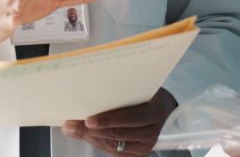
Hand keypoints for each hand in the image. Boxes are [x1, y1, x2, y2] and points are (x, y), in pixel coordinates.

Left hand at [61, 88, 177, 154]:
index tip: (87, 120)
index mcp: (155, 112)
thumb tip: (92, 95)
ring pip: (114, 145)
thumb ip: (123, 94)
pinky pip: (116, 153)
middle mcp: (152, 133)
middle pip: (117, 134)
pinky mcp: (140, 155)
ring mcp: (146, 147)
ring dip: (91, 138)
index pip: (129, 118)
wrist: (169, 115)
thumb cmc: (151, 97)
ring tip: (73, 130)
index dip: (107, 120)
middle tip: (70, 126)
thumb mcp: (143, 90)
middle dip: (90, 131)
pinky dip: (99, 144)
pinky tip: (88, 137)